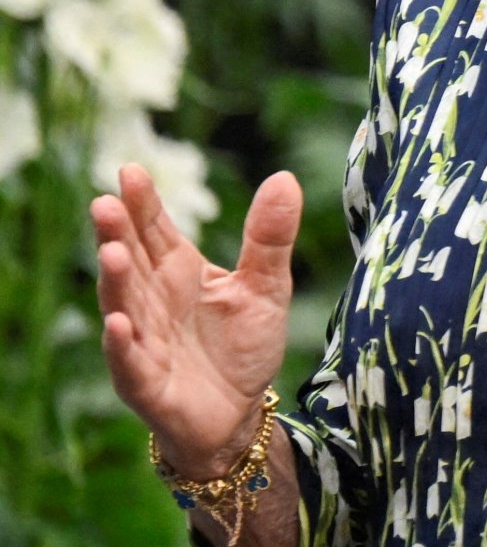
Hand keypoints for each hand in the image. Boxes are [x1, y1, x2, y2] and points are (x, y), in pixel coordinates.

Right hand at [91, 165, 302, 479]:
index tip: (130, 170)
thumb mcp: (266, 285)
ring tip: (112, 252)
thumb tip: (285, 177)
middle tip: (105, 203)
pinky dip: (121, 345)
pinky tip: (117, 323)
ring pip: (123, 305)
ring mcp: (144, 340)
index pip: (155, 229)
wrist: (238, 413)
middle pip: (131, 260)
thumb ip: (270, 236)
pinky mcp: (145, 383)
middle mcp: (153, 300)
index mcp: (179, 270)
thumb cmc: (243, 345)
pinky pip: (129, 362)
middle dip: (116, 233)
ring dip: (115, 281)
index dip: (142, 202)